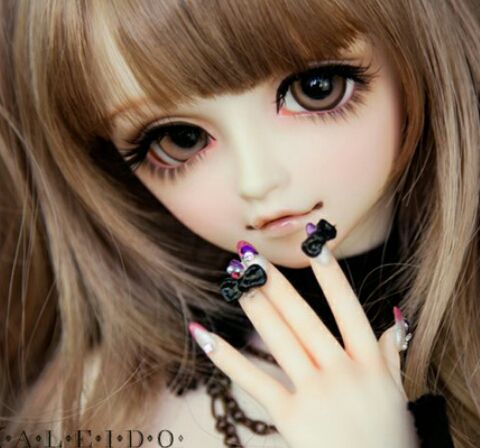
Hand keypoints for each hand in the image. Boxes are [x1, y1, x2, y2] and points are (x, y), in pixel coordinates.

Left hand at [190, 242, 418, 447]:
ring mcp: (316, 393)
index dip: (331, 275)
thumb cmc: (387, 436)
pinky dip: (226, 356)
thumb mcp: (396, 392)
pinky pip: (255, 380)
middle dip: (275, 282)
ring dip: (255, 305)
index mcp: (368, 362)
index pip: (347, 308)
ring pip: (280, 339)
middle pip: (303, 317)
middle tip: (251, 255)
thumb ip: (391, 354)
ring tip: (234, 279)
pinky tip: (203, 334)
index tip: (314, 244)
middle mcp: (341, 371)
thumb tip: (393, 321)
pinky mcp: (291, 416)